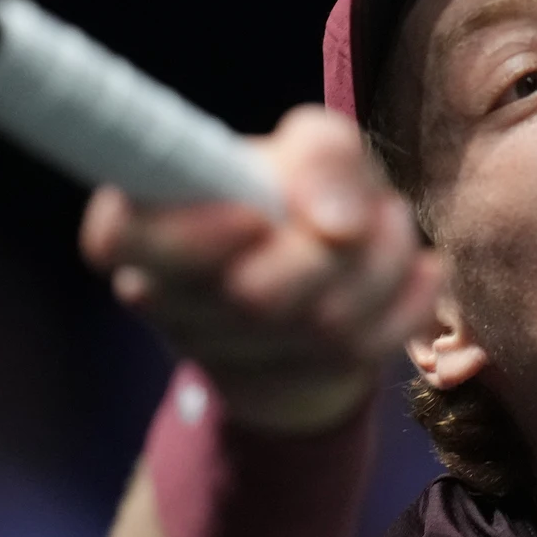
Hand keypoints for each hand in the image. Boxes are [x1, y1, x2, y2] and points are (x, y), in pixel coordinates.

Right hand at [79, 105, 443, 431]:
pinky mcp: (300, 385)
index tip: (254, 219)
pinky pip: (372, 347)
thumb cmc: (293, 200)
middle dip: (329, 246)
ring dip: (382, 260)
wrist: (316, 288)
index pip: (121, 239)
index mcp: (146, 228)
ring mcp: (234, 355)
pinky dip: (410, 298)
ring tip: (389, 223)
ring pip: (326, 322)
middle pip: (254, 293)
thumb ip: (319, 152)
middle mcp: (170, 299)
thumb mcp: (304, 150)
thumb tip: (337, 222)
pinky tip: (416, 270)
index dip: (194, 236)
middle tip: (356, 213)